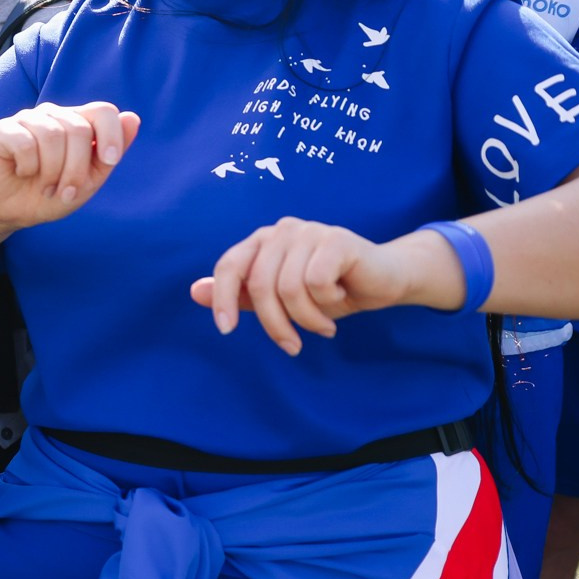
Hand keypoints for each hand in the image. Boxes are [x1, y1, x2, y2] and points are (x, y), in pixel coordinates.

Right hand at [0, 101, 138, 229]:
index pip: (103, 111)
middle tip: (66, 192)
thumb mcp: (87, 182)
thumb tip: (133, 117)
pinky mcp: (3, 129)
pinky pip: (25, 143)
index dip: (112, 135)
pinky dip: (28, 167)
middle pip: (80, 129)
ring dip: (52, 172)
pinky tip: (22, 173)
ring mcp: (27, 119)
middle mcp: (53, 115)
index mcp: (77, 124)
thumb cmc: (49, 196)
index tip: (109, 161)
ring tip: (45, 187)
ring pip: (53, 135)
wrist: (9, 212)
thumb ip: (110, 154)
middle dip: (76, 169)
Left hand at [190, 218, 432, 355]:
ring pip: (288, 288)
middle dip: (274, 324)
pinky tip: (339, 301)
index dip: (222, 299)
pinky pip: (315, 283)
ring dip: (305, 320)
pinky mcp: (336, 240)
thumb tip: (194, 291)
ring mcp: (309, 231)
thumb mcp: (281, 300)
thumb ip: (242, 295)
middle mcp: (282, 230)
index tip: (226, 331)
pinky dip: (326, 304)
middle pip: (259, 285)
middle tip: (293, 347)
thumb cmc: (330, 291)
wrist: (384, 281)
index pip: (229, 265)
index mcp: (263, 240)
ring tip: (322, 328)